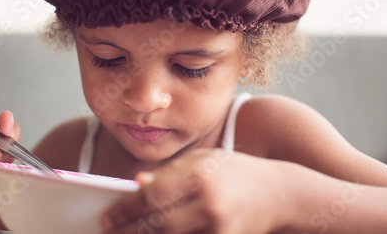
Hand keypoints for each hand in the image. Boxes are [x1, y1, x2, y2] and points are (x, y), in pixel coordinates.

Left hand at [100, 149, 291, 233]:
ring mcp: (220, 230)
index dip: (125, 209)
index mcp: (201, 177)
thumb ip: (169, 173)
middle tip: (107, 231)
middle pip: (157, 225)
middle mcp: (210, 206)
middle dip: (128, 230)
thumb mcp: (203, 160)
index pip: (152, 196)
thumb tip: (137, 186)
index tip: (107, 216)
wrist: (279, 194)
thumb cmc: (235, 170)